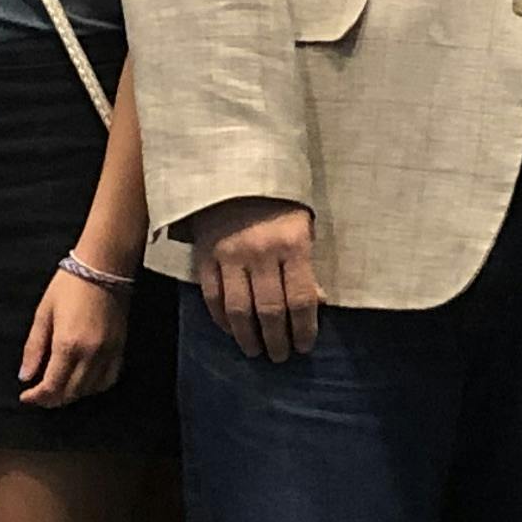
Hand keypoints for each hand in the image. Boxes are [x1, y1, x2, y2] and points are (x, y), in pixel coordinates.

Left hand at [18, 266, 129, 406]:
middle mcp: (90, 353)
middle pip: (70, 393)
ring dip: (71, 394)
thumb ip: (34, 347)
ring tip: (58, 388)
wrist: (103, 267)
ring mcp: (108, 352)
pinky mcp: (119, 348)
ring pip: (89, 390)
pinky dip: (94, 387)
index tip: (26, 396)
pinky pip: (108, 379)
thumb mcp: (43, 313)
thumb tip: (25, 375)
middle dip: (51, 399)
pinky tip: (82, 381)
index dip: (36, 397)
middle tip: (39, 395)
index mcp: (68, 344)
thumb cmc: (71, 284)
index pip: (51, 386)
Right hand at [190, 198, 322, 362]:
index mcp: (293, 244)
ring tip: (255, 351)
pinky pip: (213, 295)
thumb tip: (316, 303)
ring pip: (239, 309)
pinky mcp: (206, 254)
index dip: (305, 329)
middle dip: (278, 340)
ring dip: (248, 337)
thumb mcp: (304, 224)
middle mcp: (261, 253)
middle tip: (280, 356)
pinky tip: (230, 329)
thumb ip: (308, 263)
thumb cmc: (279, 196)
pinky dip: (221, 318)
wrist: (234, 165)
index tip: (305, 346)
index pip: (302, 299)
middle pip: (271, 311)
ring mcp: (230, 255)